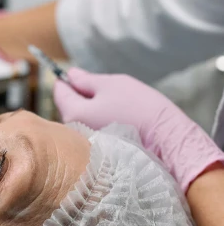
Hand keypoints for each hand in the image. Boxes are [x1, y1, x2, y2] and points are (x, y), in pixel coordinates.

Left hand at [54, 68, 223, 192]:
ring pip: (83, 119)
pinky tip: (120, 120)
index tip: (77, 75)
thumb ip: (87, 80)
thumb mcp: (111, 85)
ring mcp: (86, 144)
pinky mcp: (100, 150)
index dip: (66, 79)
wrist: (165, 138)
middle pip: (69, 107)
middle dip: (82, 96)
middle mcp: (74, 133)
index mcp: (72, 113)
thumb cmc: (138, 108)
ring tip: (117, 106)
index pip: (59, 92)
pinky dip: (103, 122)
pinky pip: (94, 131)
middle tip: (105, 89)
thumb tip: (71, 75)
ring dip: (94, 109)